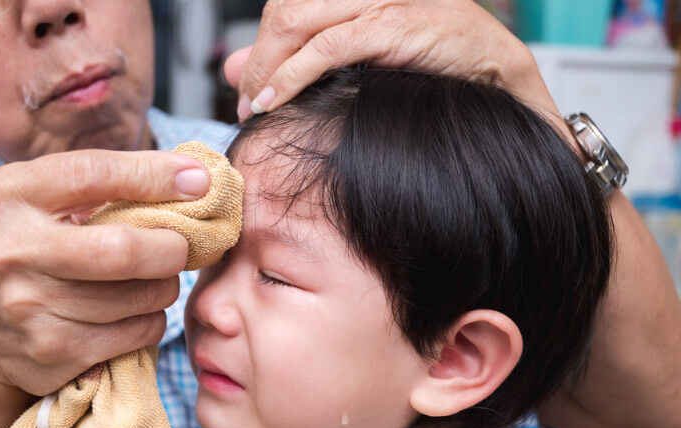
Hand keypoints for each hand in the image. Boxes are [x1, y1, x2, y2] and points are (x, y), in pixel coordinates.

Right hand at [0, 149, 209, 427]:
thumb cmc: (26, 254)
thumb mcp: (39, 205)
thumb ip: (101, 184)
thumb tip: (193, 177)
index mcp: (5, 196)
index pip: (93, 174)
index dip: (153, 176)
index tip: (199, 180)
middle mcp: (10, 250)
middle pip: (123, 249)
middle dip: (171, 248)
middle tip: (181, 248)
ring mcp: (27, 306)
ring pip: (139, 296)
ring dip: (163, 287)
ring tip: (152, 280)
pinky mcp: (51, 351)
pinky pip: (137, 331)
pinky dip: (152, 320)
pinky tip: (135, 311)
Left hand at [224, 0, 559, 122]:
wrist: (498, 70)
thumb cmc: (436, 60)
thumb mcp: (361, 54)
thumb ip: (302, 58)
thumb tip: (243, 71)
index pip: (287, 5)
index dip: (258, 44)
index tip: (247, 83)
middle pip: (284, 11)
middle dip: (256, 59)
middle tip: (246, 98)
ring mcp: (379, 0)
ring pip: (296, 23)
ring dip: (266, 69)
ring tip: (257, 104)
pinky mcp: (393, 24)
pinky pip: (326, 46)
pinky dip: (290, 75)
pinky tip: (274, 98)